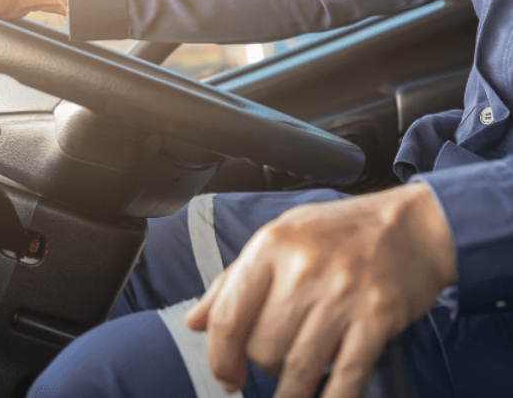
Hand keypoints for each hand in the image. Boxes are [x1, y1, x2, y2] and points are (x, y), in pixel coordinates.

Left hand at [185, 183, 456, 397]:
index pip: (229, 317)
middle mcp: (303, 270)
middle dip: (261, 366)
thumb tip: (195, 322)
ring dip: (291, 391)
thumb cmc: (338, 232)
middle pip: (262, 347)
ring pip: (298, 367)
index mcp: (270, 247)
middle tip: (273, 362)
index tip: (225, 376)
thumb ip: (232, 281)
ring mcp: (342, 294)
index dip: (220, 357)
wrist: (412, 226)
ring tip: (292, 391)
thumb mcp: (277, 238)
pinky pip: (346, 376)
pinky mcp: (377, 317)